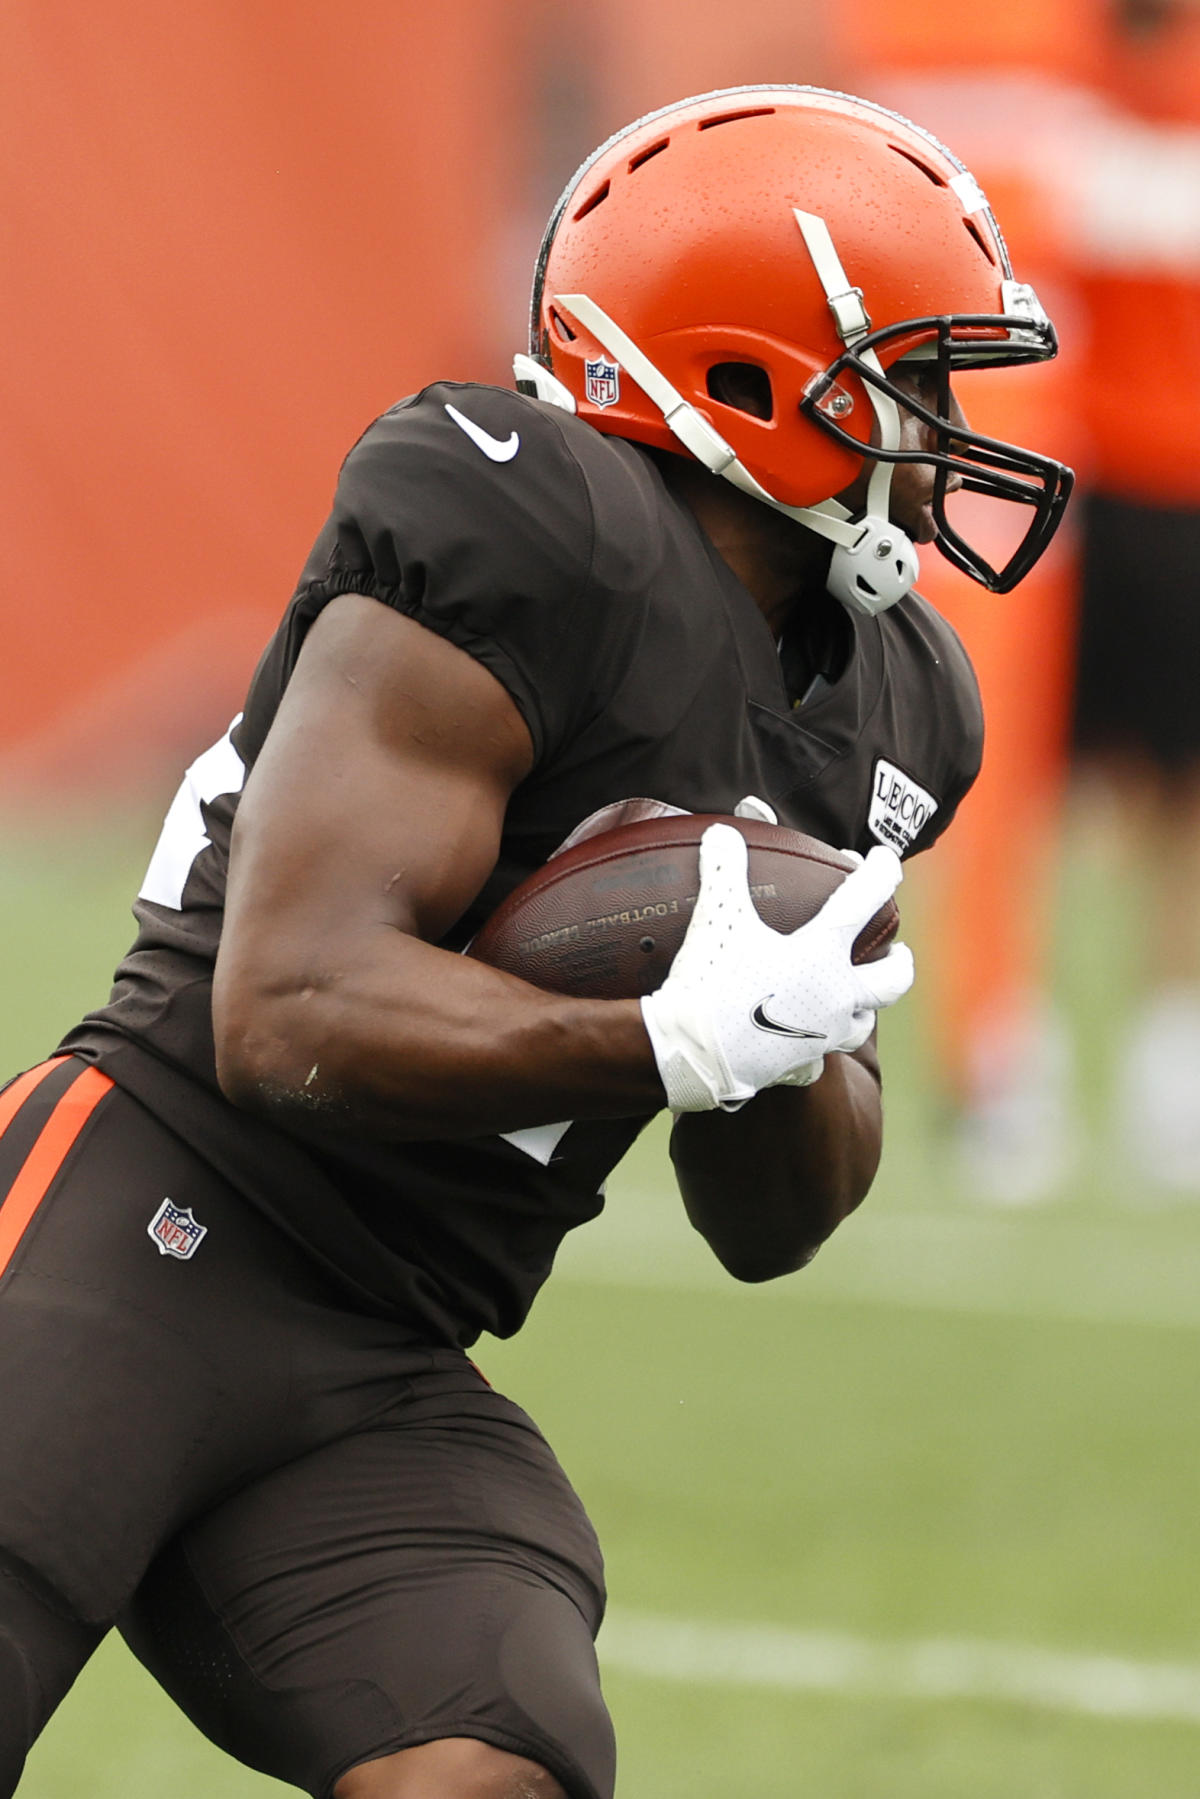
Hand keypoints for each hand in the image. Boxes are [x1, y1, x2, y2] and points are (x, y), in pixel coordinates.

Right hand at [640, 823, 913, 1110]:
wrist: (693, 1053)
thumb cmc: (711, 982)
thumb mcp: (719, 918)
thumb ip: (723, 871)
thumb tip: (721, 832)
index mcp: (823, 954)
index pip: (864, 901)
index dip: (880, 872)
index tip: (884, 858)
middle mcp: (835, 997)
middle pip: (891, 981)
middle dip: (899, 963)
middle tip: (898, 952)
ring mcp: (821, 1036)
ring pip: (862, 1025)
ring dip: (865, 1009)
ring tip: (857, 1000)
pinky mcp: (798, 1066)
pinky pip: (818, 1059)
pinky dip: (815, 1049)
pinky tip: (802, 1042)